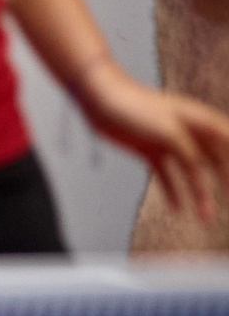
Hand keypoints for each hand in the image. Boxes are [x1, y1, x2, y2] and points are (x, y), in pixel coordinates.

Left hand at [75, 61, 228, 224]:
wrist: (99, 97)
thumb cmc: (136, 107)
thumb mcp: (168, 130)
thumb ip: (190, 152)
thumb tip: (203, 172)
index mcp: (199, 120)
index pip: (228, 142)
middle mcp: (188, 131)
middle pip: (213, 161)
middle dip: (223, 183)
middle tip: (228, 208)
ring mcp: (168, 142)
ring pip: (190, 173)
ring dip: (199, 195)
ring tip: (204, 218)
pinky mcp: (149, 150)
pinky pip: (166, 175)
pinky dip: (172, 192)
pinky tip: (177, 210)